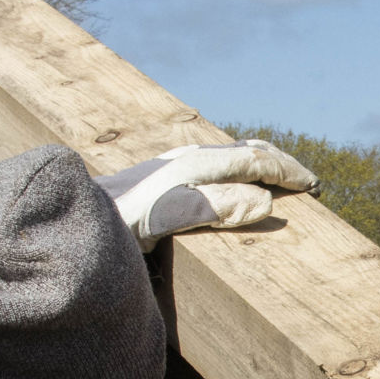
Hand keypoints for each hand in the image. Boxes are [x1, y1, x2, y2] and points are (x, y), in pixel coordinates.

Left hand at [95, 140, 317, 247]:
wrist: (66, 219)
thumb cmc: (111, 226)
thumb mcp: (160, 219)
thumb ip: (209, 208)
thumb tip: (263, 201)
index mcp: (192, 167)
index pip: (254, 161)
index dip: (287, 172)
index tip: (313, 188)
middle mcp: (184, 160)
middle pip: (244, 152)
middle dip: (278, 165)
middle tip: (307, 183)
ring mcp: (171, 166)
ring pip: (228, 156)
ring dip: (257, 165)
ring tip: (276, 179)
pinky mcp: (159, 178)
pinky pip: (211, 166)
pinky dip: (235, 172)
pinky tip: (230, 186)